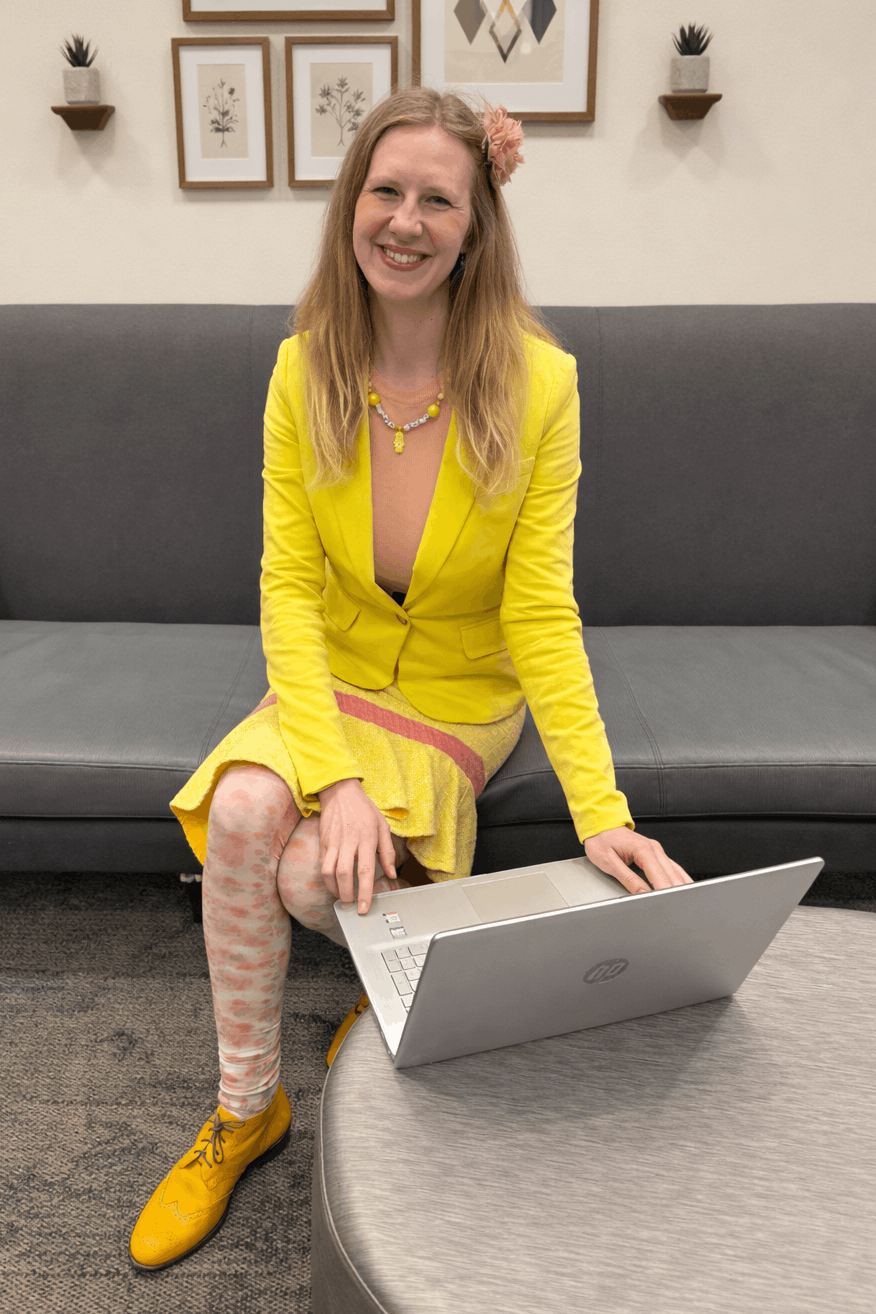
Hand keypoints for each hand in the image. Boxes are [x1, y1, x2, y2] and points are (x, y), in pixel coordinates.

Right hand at [317, 778, 397, 913]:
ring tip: (342, 897)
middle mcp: (349, 841)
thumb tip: (392, 873)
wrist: (340, 791)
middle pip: (344, 874)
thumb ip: (388, 851)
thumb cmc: (364, 809)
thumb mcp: (382, 825)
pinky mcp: (323, 841)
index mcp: (367, 838)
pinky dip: (327, 878)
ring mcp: (333, 842)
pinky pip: (322, 864)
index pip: (365, 870)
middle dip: (347, 894)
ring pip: (329, 872)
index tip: (364, 907)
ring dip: (334, 889)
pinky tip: (333, 883)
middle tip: (351, 905)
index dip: (364, 892)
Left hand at [583, 827, 692, 894]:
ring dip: (681, 887)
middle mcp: (654, 849)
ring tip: (684, 903)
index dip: (664, 891)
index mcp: (642, 849)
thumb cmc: (601, 841)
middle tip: (678, 908)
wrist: (601, 826)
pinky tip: (684, 889)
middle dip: (676, 892)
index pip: (659, 875)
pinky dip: (679, 880)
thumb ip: (627, 878)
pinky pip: (673, 868)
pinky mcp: (656, 854)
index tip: (667, 904)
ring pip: (676, 872)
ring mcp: (657, 851)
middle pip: (672, 875)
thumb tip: (642, 892)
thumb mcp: (608, 862)